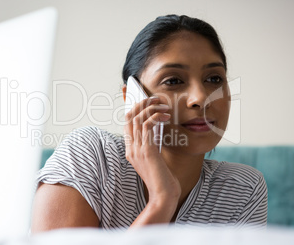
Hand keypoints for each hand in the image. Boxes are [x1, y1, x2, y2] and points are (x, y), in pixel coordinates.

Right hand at [124, 96, 180, 224]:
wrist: (163, 196)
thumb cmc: (163, 180)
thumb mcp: (155, 160)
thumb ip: (152, 145)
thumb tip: (157, 130)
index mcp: (131, 151)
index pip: (127, 124)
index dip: (134, 109)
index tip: (146, 101)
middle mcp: (131, 149)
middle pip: (129, 118)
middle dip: (141, 104)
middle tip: (155, 98)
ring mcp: (137, 150)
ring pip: (137, 119)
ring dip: (151, 108)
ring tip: (164, 105)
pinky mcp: (147, 151)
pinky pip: (147, 126)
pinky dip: (155, 116)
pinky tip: (166, 116)